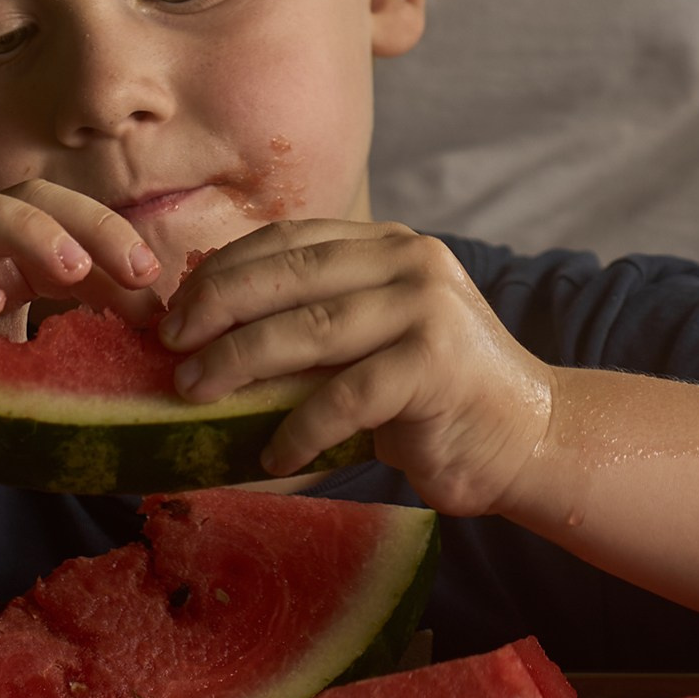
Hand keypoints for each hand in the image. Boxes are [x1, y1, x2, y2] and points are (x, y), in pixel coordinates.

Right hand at [0, 178, 162, 505]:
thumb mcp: (22, 382)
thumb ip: (77, 361)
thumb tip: (158, 357)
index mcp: (2, 264)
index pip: (66, 222)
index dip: (115, 242)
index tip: (157, 285)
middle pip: (24, 196)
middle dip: (87, 220)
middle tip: (135, 268)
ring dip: (24, 230)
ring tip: (71, 269)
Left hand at [159, 221, 556, 512]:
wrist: (527, 437)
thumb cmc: (434, 395)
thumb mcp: (373, 337)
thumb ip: (317, 317)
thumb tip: (207, 328)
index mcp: (391, 244)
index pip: (290, 240)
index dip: (224, 270)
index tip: (175, 310)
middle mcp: (411, 262)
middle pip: (289, 276)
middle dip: (217, 310)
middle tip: (171, 347)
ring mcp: (426, 311)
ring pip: (308, 331)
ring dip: (239, 364)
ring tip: (196, 395)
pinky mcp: (434, 368)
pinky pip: (343, 397)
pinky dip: (298, 429)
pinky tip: (271, 457)